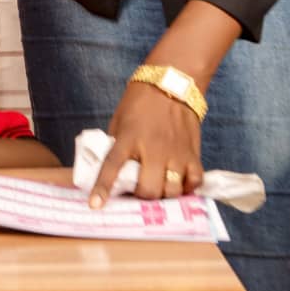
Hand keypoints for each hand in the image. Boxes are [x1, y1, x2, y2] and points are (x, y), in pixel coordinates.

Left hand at [89, 82, 203, 207]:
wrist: (170, 85)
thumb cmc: (139, 103)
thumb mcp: (119, 121)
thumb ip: (117, 146)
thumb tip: (114, 173)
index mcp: (129, 138)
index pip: (112, 166)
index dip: (102, 188)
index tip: (95, 205)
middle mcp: (153, 149)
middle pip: (148, 190)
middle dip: (141, 196)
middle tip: (138, 190)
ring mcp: (176, 153)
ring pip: (171, 191)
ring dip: (163, 195)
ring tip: (158, 187)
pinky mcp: (193, 154)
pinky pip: (194, 182)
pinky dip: (186, 188)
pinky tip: (178, 183)